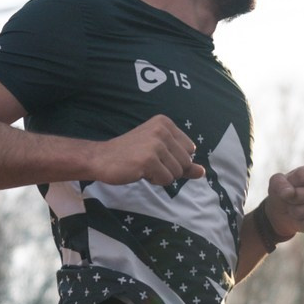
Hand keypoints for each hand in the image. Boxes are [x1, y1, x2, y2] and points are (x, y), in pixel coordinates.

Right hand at [83, 117, 204, 187]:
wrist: (101, 158)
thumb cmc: (130, 155)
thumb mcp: (160, 153)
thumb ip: (182, 162)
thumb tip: (202, 172)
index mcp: (165, 123)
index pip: (189, 150)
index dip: (175, 159)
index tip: (155, 155)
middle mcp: (162, 130)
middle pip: (186, 162)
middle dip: (170, 169)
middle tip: (148, 163)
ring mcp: (155, 144)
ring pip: (177, 172)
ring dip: (162, 176)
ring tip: (143, 167)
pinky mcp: (148, 160)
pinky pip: (166, 180)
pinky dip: (155, 181)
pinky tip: (140, 172)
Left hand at [261, 164, 303, 240]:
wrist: (283, 212)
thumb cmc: (283, 192)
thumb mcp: (276, 182)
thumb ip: (280, 183)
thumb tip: (289, 193)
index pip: (301, 176)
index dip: (289, 183)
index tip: (290, 186)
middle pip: (303, 195)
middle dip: (291, 199)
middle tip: (290, 200)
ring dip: (294, 212)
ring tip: (294, 210)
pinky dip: (300, 224)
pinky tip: (300, 220)